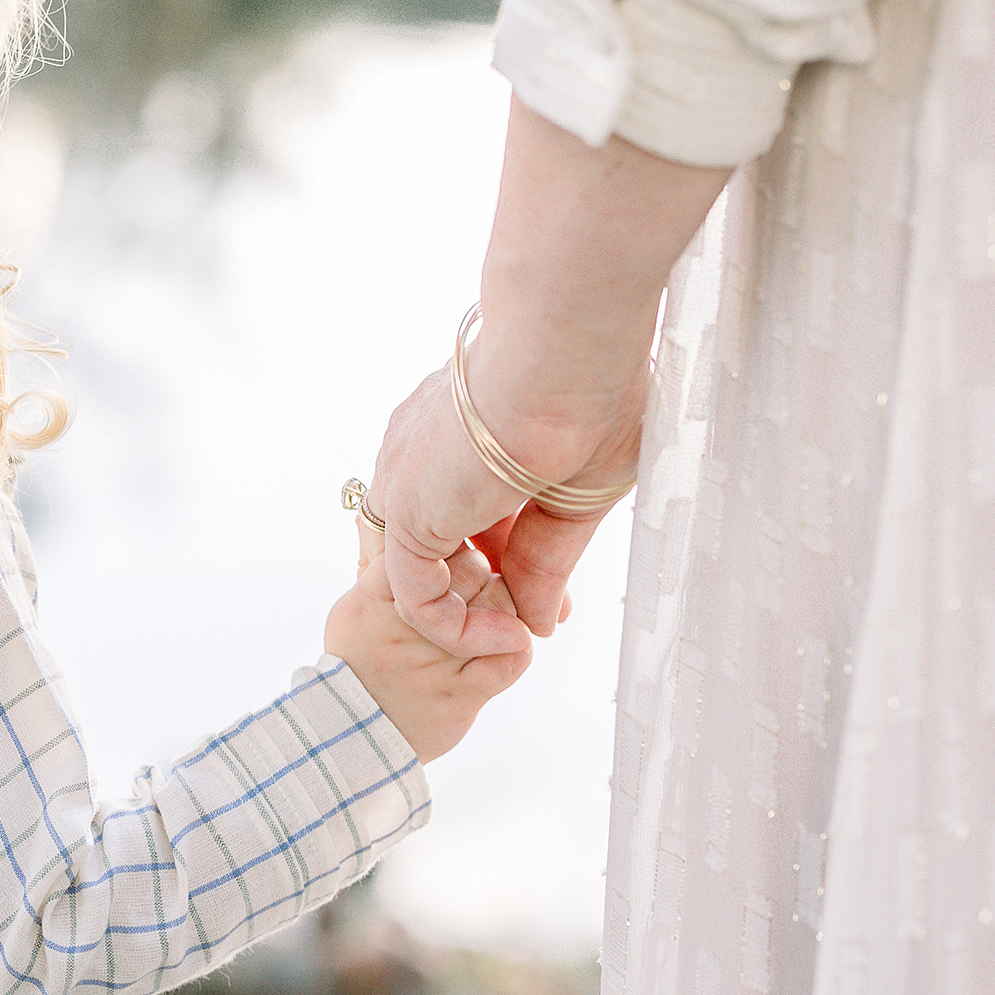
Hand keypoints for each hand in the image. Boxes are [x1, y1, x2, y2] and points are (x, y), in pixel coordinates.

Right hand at [325, 514, 531, 761]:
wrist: (352, 736)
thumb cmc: (358, 664)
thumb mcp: (355, 606)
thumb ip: (381, 565)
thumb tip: (396, 521)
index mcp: (375, 596)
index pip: (429, 545)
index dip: (453, 543)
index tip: (458, 552)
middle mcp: (406, 624)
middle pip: (472, 571)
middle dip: (486, 573)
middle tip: (483, 586)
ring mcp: (435, 660)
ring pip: (499, 610)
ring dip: (506, 608)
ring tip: (494, 618)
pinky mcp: (461, 695)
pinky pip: (512, 658)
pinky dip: (518, 646)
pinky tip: (508, 646)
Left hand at [371, 348, 639, 653]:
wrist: (565, 357)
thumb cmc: (591, 397)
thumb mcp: (576, 493)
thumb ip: (546, 559)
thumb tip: (540, 619)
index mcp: (458, 432)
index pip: (469, 512)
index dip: (510, 560)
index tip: (556, 597)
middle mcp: (421, 455)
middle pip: (440, 544)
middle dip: (488, 592)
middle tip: (540, 621)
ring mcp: (406, 483)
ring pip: (421, 573)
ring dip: (471, 614)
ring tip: (522, 634)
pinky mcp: (403, 513)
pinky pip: (416, 597)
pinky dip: (456, 629)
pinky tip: (508, 638)